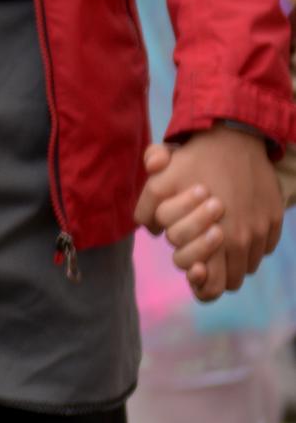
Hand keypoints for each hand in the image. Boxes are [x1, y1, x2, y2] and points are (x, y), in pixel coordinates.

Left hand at [136, 130, 282, 299]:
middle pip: (228, 283)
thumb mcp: (160, 179)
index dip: (194, 276)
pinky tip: (235, 226)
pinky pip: (264, 248)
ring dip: (231, 261)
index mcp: (214, 237)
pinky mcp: (274, 219)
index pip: (207, 285)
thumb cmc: (193, 159)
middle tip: (202, 255)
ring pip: (246, 268)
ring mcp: (261, 231)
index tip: (191, 263)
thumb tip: (151, 229)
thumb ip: (148, 207)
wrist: (233, 137)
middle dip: (211, 271)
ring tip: (215, 241)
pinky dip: (251, 245)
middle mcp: (241, 239)